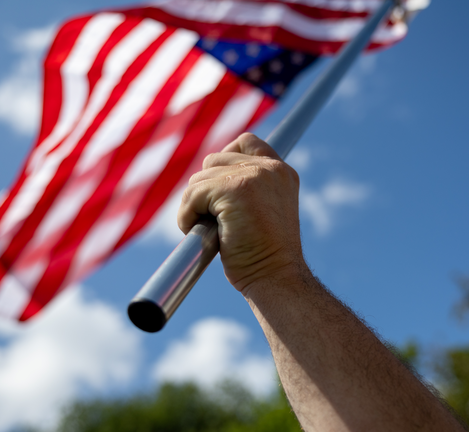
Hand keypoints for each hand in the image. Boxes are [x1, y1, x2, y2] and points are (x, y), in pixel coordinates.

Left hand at [178, 133, 303, 294]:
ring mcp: (254, 176)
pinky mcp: (234, 189)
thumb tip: (204, 181)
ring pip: (199, 179)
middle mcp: (270, 168)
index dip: (225, 158)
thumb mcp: (262, 213)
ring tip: (209, 232)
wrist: (276, 278)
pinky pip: (192, 194)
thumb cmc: (264, 256)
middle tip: (212, 219)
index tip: (216, 188)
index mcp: (281, 172)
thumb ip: (246, 189)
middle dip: (205, 190)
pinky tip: (202, 235)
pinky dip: (187, 216)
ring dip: (194, 206)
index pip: (246, 141)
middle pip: (214, 160)